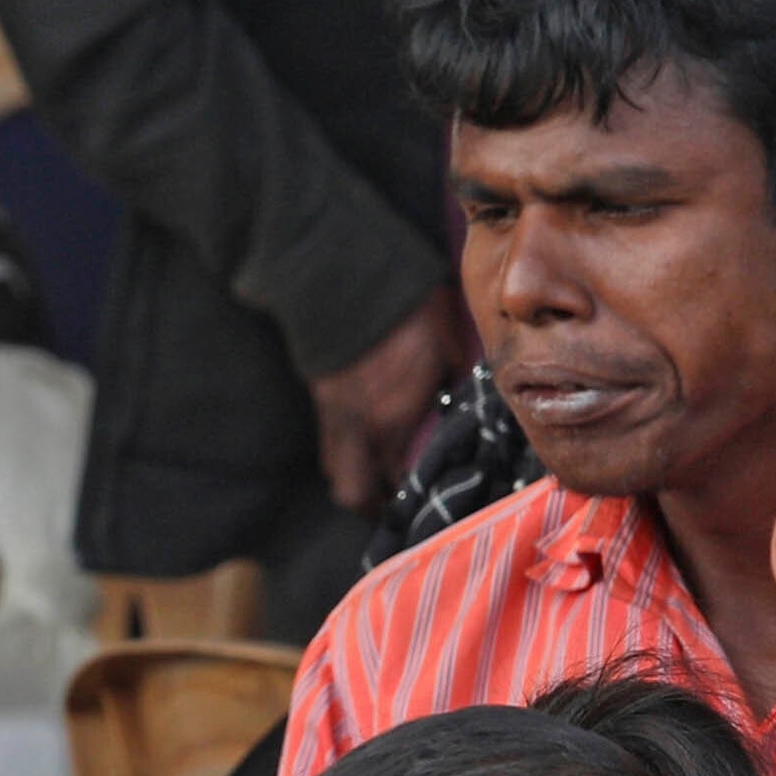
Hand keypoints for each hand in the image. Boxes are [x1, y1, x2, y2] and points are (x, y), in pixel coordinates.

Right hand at [305, 286, 466, 510]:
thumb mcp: (449, 350)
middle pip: (351, 492)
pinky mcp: (321, 391)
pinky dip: (344, 447)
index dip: (405, 497)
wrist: (357, 272)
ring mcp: (335, 409)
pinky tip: (365, 433)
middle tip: (391, 500)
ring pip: (334, 466)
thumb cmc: (414, 309)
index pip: (395, 482)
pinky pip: (329, 437)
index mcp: (395, 418)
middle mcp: (360, 424)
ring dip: (354, 475)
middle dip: (369, 504)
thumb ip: (449, 391)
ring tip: (376, 469)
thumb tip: (454, 409)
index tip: (421, 497)